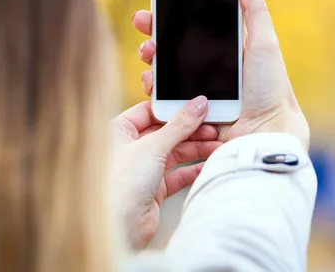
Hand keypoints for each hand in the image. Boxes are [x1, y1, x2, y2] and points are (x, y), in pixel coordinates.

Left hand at [111, 97, 221, 248]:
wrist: (118, 227)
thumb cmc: (119, 184)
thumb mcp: (153, 145)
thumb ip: (179, 125)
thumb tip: (197, 106)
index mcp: (119, 131)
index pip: (150, 112)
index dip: (174, 109)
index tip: (197, 106)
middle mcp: (129, 149)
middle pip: (166, 132)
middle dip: (191, 130)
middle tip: (213, 127)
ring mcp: (142, 170)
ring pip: (174, 153)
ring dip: (196, 149)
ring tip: (217, 145)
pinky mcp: (153, 189)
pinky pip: (177, 174)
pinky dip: (193, 169)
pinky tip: (207, 165)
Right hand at [133, 0, 308, 147]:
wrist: (265, 131)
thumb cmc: (271, 87)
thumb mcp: (265, 43)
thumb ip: (254, 9)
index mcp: (227, 46)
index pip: (194, 23)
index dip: (174, 12)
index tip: (157, 0)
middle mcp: (210, 65)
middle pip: (174, 44)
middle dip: (154, 31)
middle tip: (143, 22)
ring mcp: (199, 88)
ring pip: (165, 68)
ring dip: (150, 57)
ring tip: (148, 52)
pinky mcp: (191, 109)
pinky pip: (166, 95)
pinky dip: (153, 86)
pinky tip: (150, 79)